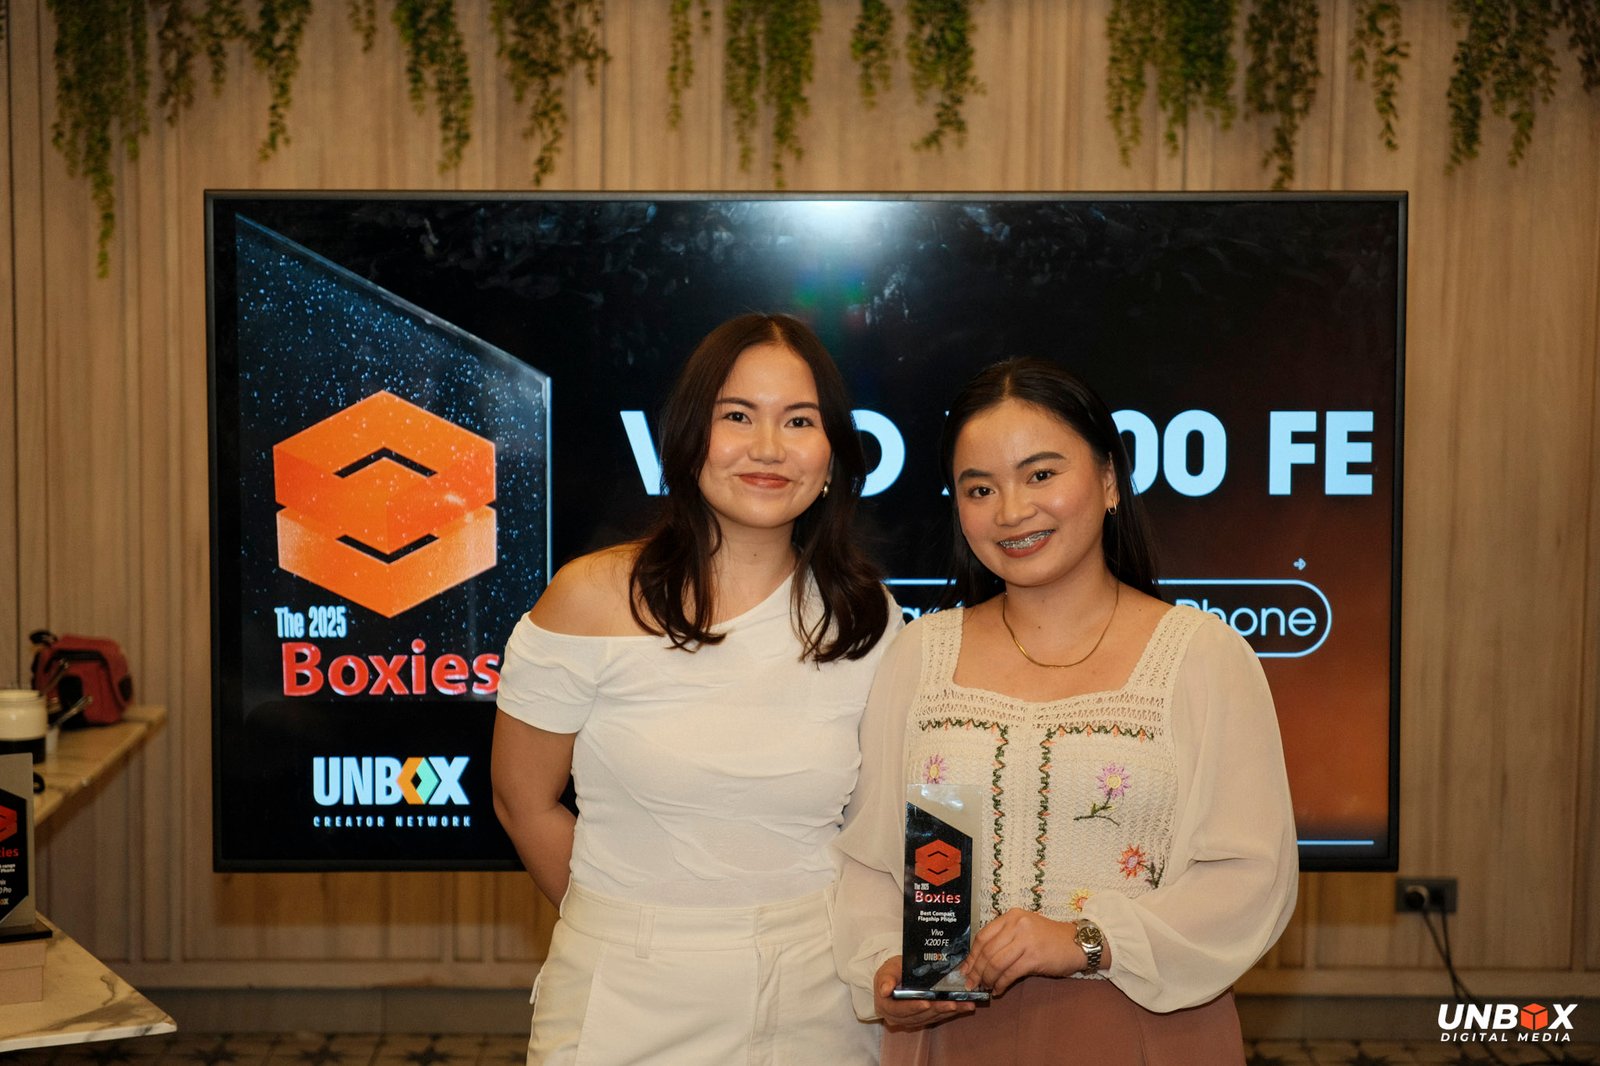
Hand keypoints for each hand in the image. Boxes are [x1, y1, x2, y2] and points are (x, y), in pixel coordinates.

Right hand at [873, 956, 976, 1030]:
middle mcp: (898, 1018)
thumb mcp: (887, 970)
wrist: (894, 978)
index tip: (926, 1002)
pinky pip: (937, 1017)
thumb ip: (886, 979)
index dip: (913, 1007)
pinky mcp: (923, 1019)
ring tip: (963, 1005)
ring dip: (947, 1012)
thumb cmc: (891, 972)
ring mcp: (911, 1020)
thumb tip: (884, 990)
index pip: (900, 1010)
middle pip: (919, 1016)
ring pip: (930, 1018)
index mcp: (887, 1007)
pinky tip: (963, 1007)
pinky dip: (950, 1012)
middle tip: (952, 1004)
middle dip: (936, 1010)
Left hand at [961, 908, 1083, 995]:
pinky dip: (1001, 984)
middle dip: (976, 970)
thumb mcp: (1024, 929)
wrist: (1077, 943)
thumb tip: (979, 961)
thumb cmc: (1049, 939)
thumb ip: (1004, 939)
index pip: (982, 936)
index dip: (971, 956)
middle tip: (972, 984)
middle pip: (987, 951)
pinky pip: (1010, 973)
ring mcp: (1026, 940)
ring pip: (996, 963)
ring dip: (988, 979)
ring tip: (986, 987)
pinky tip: (999, 990)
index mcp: (1011, 916)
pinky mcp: (1034, 957)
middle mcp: (1017, 924)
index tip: (965, 970)